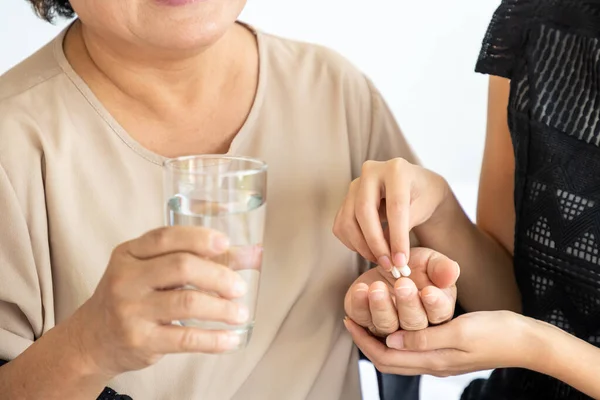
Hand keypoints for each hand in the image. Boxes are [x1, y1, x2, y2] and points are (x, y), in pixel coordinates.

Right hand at [67, 226, 252, 376]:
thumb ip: (202, 258)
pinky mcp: (140, 340)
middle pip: (181, 267)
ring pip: (187, 303)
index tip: (225, 243)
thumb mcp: (155, 270)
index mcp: (129, 253)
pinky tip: (231, 338)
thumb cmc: (133, 295)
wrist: (94, 338)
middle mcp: (126, 279)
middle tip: (239, 287)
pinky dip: (213, 339)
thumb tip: (253, 253)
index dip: (198, 238)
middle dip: (218, 276)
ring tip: (240, 313)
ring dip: (221, 308)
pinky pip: (185, 339)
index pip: (165, 237)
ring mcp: (131, 310)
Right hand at [333, 159, 448, 271]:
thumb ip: (406, 227)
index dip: (397, 237)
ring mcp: (355, 184)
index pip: (394, 207)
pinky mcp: (345, 199)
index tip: (401, 261)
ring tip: (380, 260)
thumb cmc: (422, 196)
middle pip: (365, 211)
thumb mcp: (424, 208)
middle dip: (376, 243)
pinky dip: (352, 243)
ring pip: (348, 220)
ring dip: (362, 246)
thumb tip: (391, 255)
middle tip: (387, 265)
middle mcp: (371, 171)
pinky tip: (369, 251)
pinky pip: (341, 225)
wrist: (413, 187)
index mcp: (396, 170)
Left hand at [344, 310, 538, 376]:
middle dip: (366, 341)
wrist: (527, 342)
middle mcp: (433, 364)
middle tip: (352, 319)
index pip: (386, 356)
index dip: (363, 340)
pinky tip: (397, 320)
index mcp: (433, 360)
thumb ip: (424, 339)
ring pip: (399, 356)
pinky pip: (413, 350)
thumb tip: (390, 342)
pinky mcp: (448, 352)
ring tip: (369, 318)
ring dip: (380, 339)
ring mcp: (441, 360)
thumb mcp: (459, 331)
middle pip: (388, 360)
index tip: (348, 320)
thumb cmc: (496, 333)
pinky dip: (398, 337)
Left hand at [346, 247, 458, 335]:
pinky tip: (360, 290)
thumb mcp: (431, 261)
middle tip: (402, 285)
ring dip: (381, 307)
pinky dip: (360, 305)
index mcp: (438, 311)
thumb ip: (442, 267)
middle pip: (413, 325)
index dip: (434, 304)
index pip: (439, 314)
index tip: (428, 291)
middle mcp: (415, 326)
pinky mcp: (366, 322)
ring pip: (387, 326)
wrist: (386, 262)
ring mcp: (389, 327)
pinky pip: (362, 320)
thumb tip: (452, 272)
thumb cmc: (414, 264)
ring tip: (377, 288)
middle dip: (407, 305)